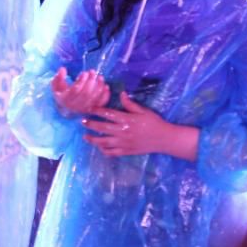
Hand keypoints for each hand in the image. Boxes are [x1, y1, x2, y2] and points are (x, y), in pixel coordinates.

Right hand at [51, 68, 109, 116]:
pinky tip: (106, 86)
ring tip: (100, 77)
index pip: (75, 90)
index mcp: (65, 99)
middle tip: (92, 72)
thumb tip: (62, 69)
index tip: (84, 73)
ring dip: (99, 86)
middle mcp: (75, 106)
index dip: (81, 81)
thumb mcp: (56, 85)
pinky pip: (101, 103)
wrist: (66, 109)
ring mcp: (84, 109)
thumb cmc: (61, 94)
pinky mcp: (92, 109)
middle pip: (86, 93)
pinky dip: (105, 95)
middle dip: (90, 81)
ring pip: (94, 98)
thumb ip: (58, 77)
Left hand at [82, 92, 199, 159]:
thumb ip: (130, 104)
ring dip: (93, 139)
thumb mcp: (144, 111)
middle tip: (82, 121)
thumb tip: (121, 93)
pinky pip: (112, 152)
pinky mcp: (126, 151)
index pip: (108, 114)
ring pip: (104, 142)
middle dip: (90, 124)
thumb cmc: (154, 122)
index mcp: (127, 119)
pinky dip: (104, 151)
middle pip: (102, 128)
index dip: (97, 111)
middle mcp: (123, 131)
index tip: (89, 108)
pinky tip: (99, 147)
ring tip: (85, 136)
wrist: (164, 139)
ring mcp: (123, 143)